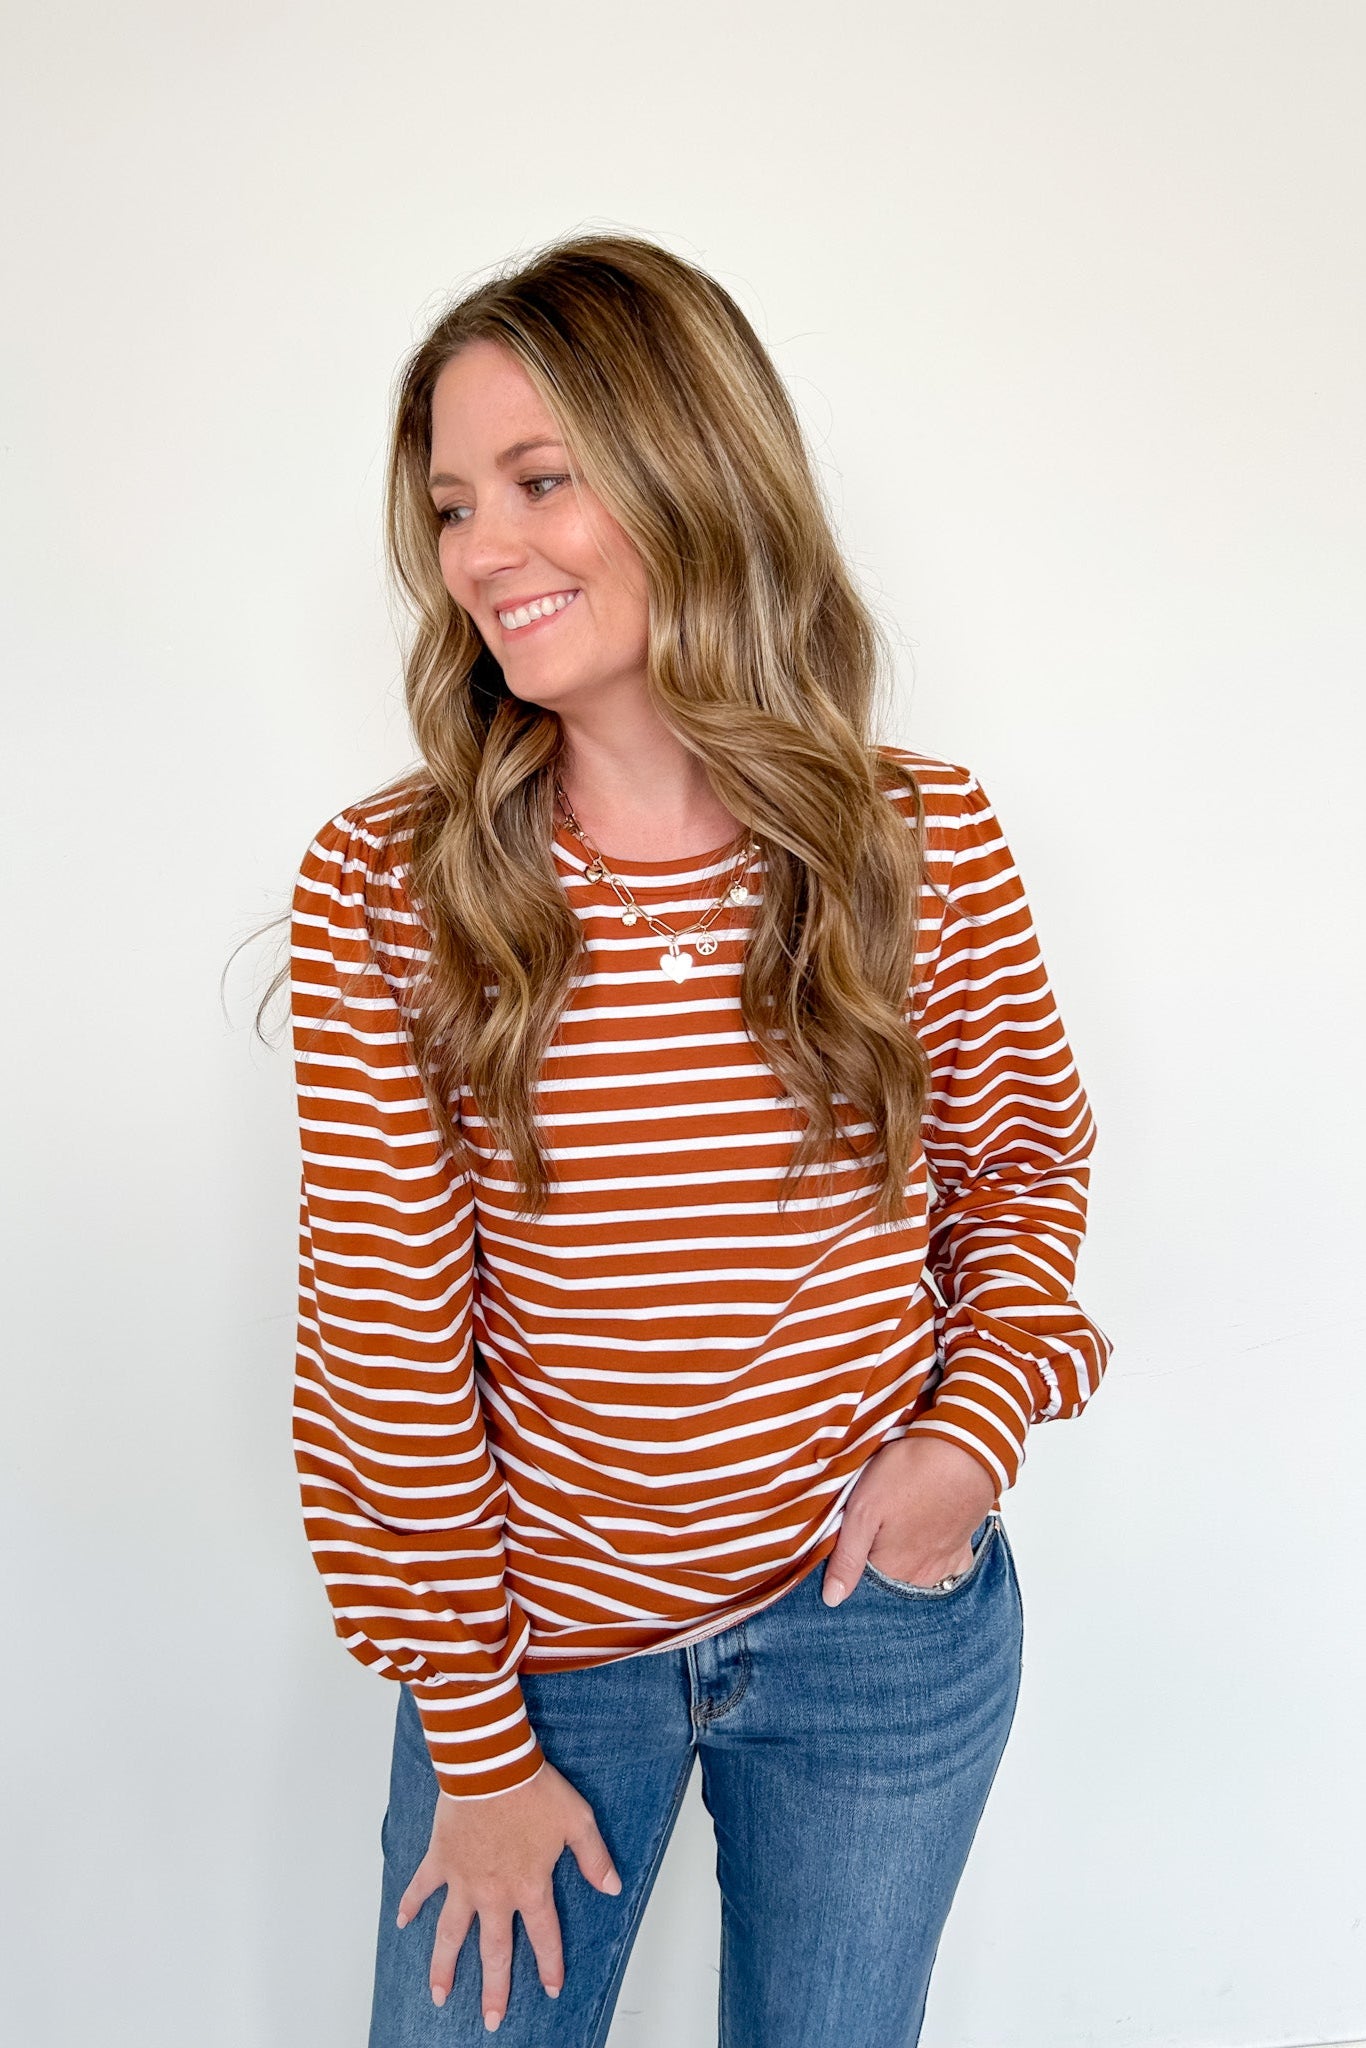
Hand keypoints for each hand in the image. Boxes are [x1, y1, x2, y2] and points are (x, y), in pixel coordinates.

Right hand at [397, 1756, 621, 2029]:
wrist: (492, 1766)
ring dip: (444, 1967)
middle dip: (494, 1988)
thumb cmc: (535, 1789)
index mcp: (530, 1887)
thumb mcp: (578, 1821)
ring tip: (439, 1995)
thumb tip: (612, 1888)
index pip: (544, 1937)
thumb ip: (594, 1859)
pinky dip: (409, 1904)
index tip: (550, 1989)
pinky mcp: (440, 1860)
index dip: (549, 1964)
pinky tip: (402, 1923)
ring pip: (451, 1935)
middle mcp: (495, 1894)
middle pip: (494, 1952)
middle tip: (491, 2020)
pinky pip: (420, 1888)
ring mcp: (463, 1881)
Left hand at [822, 1435, 997, 1605]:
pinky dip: (933, 1554)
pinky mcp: (963, 1549)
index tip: (854, 1534)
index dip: (854, 1558)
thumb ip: (846, 1558)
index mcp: (892, 1571)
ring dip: (906, 1557)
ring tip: (901, 1523)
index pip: (863, 1580)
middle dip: (880, 1557)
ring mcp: (946, 1565)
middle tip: (880, 1522)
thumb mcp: (862, 1510)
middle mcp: (921, 1578)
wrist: (964, 1452)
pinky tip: (927, 1534)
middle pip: (891, 1577)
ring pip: (916, 1572)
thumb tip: (832, 1599)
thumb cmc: (910, 1474)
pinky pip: (945, 1565)